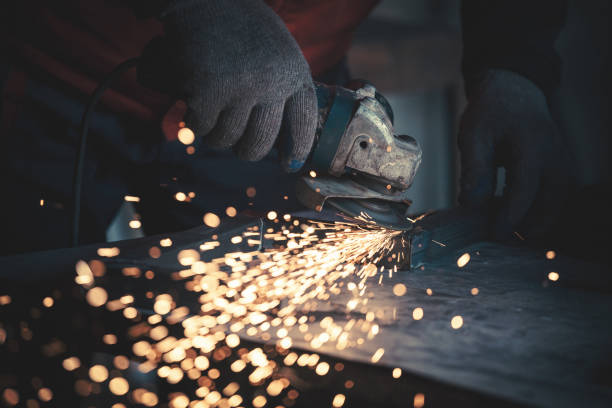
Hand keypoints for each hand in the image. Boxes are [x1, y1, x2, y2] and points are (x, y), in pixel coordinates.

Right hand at [138, 0, 316, 171]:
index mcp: (294, 72)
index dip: (298, 149)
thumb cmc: (240, 25)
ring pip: (227, 140)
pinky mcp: (210, 91)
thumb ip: (282, 85)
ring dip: (215, 135)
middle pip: (260, 144)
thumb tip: (280, 134)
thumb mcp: (278, 50)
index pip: (302, 123)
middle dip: (246, 152)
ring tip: (212, 117)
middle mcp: (273, 83)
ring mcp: (242, 88)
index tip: (289, 165)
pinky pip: (201, 128)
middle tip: (238, 147)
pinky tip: (194, 106)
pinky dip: (194, 122)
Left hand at [458, 70, 571, 239]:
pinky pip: (557, 196)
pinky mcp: (561, 168)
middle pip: (551, 201)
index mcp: (532, 145)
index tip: (494, 233)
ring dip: (539, 222)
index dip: (510, 215)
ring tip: (512, 236)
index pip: (525, 189)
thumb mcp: (474, 136)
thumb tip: (471, 206)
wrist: (513, 93)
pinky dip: (542, 212)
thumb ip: (474, 170)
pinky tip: (520, 221)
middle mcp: (555, 155)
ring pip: (558, 202)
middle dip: (530, 226)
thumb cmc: (491, 113)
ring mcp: (562, 162)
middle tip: (504, 241)